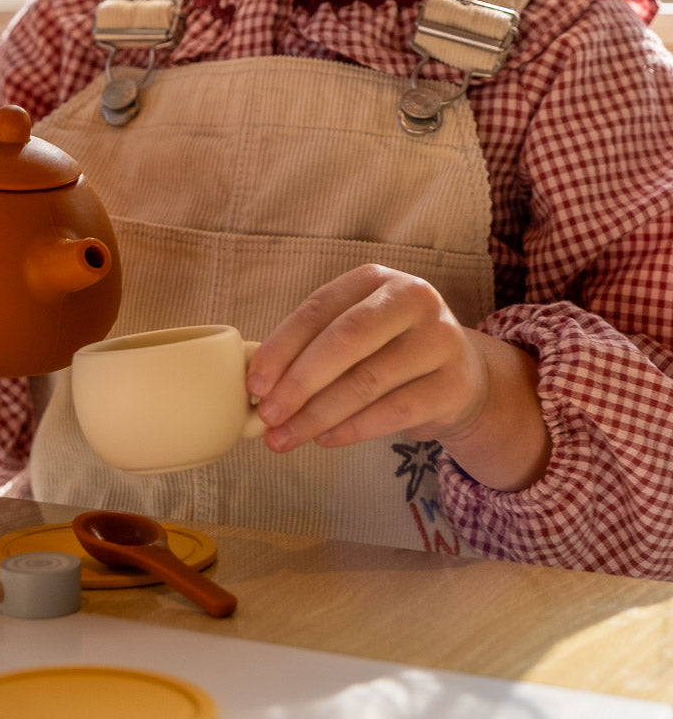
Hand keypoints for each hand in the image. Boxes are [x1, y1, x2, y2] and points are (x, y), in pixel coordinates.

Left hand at [247, 264, 546, 490]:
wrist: (463, 378)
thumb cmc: (389, 352)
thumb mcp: (355, 335)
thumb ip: (312, 347)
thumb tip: (259, 385)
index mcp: (375, 279)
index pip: (318, 309)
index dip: (281, 347)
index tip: (254, 384)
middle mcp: (412, 299)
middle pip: (344, 341)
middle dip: (298, 382)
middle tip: (268, 415)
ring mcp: (440, 339)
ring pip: (367, 380)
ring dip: (318, 414)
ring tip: (286, 437)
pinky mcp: (454, 384)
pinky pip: (394, 411)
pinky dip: (352, 429)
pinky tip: (325, 440)